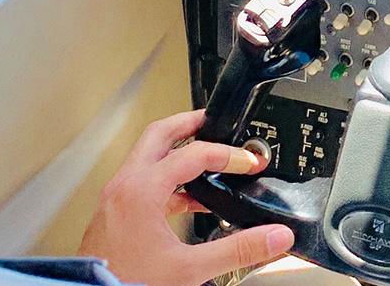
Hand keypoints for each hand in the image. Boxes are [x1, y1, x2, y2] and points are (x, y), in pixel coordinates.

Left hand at [79, 110, 295, 285]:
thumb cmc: (126, 283)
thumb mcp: (190, 269)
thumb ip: (237, 250)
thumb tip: (274, 236)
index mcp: (141, 191)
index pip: (193, 154)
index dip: (227, 155)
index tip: (249, 162)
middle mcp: (124, 186)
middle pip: (159, 134)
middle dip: (192, 124)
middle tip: (217, 121)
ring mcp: (116, 198)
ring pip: (148, 155)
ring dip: (178, 150)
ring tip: (206, 156)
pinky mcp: (115, 212)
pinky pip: (144, 179)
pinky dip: (168, 177)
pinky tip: (189, 198)